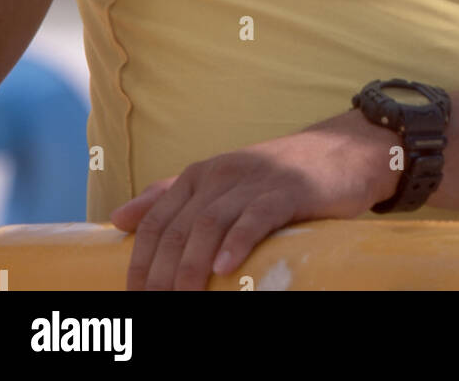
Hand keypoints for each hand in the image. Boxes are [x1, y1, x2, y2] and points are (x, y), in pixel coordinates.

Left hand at [109, 110, 395, 290]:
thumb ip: (170, 197)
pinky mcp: (286, 191)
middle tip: (154, 306)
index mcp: (199, 175)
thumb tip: (118, 218)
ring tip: (182, 298)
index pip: (157, 220)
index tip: (133, 296)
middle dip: (160, 273)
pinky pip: (255, 217)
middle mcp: (220, 174)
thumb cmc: (276, 177)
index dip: (140, 260)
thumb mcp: (220, 183)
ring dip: (190, 266)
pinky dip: (237, 243)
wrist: (339, 152)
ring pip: (209, 223)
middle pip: (179, 227)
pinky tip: (225, 269)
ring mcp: (253, 181)